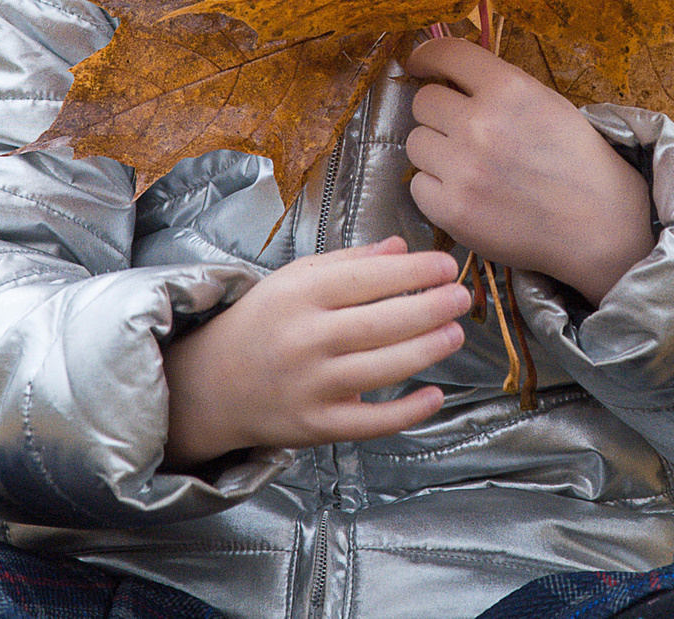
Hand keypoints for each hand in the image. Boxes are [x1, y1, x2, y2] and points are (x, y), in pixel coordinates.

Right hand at [161, 238, 467, 469]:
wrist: (212, 383)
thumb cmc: (262, 323)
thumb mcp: (294, 279)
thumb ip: (348, 262)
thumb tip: (400, 247)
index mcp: (298, 295)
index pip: (365, 278)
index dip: (412, 272)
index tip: (447, 265)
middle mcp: (304, 339)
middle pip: (379, 323)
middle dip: (429, 309)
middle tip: (461, 298)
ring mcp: (310, 385)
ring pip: (380, 369)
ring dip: (426, 351)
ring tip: (455, 333)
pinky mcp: (315, 425)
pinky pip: (369, 422)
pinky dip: (406, 411)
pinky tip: (435, 394)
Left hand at [403, 35, 655, 303]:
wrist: (600, 224)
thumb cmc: (576, 161)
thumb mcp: (546, 102)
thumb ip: (498, 86)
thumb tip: (448, 75)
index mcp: (509, 89)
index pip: (446, 54)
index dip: (426, 56)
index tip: (419, 63)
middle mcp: (481, 123)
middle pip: (423, 102)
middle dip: (438, 113)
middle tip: (461, 131)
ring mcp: (463, 169)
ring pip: (416, 143)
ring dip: (436, 151)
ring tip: (469, 167)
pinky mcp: (452, 210)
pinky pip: (419, 186)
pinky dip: (437, 190)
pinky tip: (468, 194)